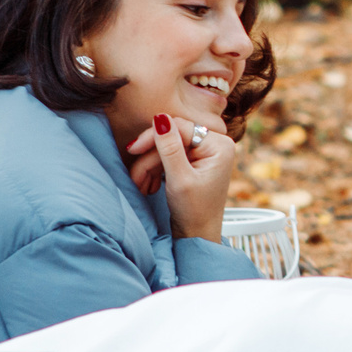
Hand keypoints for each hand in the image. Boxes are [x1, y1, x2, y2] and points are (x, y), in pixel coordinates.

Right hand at [123, 111, 236, 241]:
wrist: (197, 235)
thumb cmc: (194, 211)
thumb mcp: (179, 179)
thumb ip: (169, 148)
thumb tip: (160, 117)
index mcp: (219, 145)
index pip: (180, 127)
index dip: (154, 137)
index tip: (132, 149)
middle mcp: (215, 144)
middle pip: (172, 138)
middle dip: (150, 159)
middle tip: (134, 176)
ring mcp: (204, 153)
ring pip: (166, 149)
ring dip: (149, 168)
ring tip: (141, 187)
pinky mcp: (194, 161)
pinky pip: (169, 157)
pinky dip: (155, 171)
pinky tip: (148, 186)